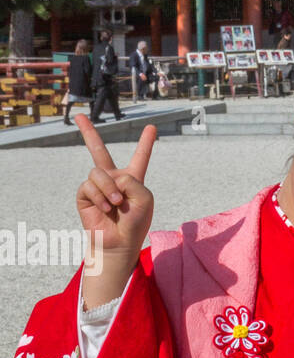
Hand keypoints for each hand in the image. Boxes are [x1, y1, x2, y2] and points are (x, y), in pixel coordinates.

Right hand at [75, 116, 156, 256]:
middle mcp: (113, 178)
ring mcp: (97, 186)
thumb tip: (110, 177)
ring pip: (98, 172)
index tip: (151, 127)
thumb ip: (131, 181)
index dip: (146, 142)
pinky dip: (99, 197)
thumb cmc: (135, 221)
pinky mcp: (84, 195)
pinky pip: (89, 186)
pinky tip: (105, 208)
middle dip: (88, 132)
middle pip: (98, 151)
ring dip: (108, 189)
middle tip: (79, 116)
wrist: (119, 241)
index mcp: (133, 178)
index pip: (140, 156)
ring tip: (116, 204)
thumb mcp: (144, 198)